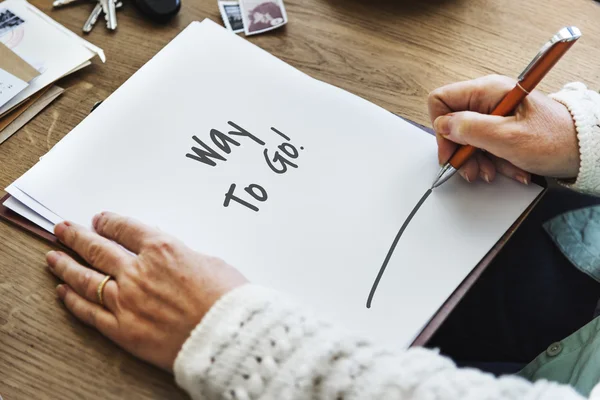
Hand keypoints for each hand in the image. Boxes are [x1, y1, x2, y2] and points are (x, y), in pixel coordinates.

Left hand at [46, 212, 246, 371]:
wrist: (227, 336)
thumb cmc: (227, 299)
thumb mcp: (210, 263)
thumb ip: (182, 258)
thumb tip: (170, 261)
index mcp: (162, 249)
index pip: (126, 229)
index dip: (109, 222)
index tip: (100, 220)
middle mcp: (138, 271)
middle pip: (98, 248)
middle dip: (77, 237)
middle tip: (63, 230)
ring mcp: (126, 300)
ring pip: (86, 278)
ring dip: (66, 265)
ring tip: (53, 257)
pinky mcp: (123, 329)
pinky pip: (90, 312)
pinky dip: (73, 301)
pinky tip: (63, 292)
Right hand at [428, 75, 579, 183]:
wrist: (586, 149)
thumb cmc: (555, 139)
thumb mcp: (507, 137)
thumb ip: (470, 129)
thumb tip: (444, 126)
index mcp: (487, 91)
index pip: (441, 100)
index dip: (441, 128)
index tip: (451, 151)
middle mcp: (488, 99)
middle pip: (454, 124)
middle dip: (461, 151)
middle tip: (472, 169)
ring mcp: (495, 113)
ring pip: (468, 138)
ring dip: (478, 160)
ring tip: (494, 172)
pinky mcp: (503, 127)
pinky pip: (485, 145)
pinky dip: (493, 160)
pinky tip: (508, 168)